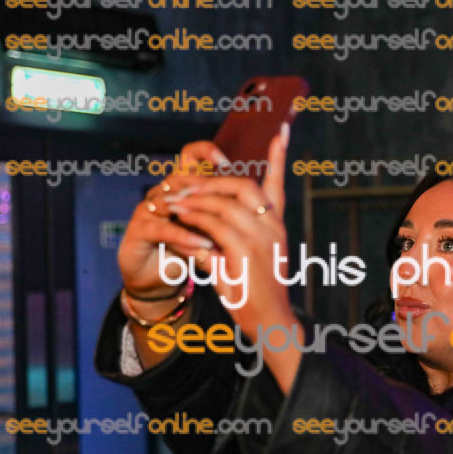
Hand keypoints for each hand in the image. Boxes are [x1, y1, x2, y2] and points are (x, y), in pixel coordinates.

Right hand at [117, 141, 228, 297]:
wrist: (157, 279)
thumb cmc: (190, 250)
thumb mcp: (215, 230)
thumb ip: (232, 214)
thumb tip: (264, 199)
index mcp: (183, 188)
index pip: (190, 155)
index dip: (204, 152)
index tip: (227, 161)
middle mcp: (164, 192)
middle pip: (181, 174)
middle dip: (202, 183)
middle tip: (223, 198)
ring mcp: (148, 209)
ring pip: (170, 198)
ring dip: (196, 212)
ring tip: (217, 224)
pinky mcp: (139, 231)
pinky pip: (162, 229)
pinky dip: (184, 236)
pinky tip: (204, 246)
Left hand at [160, 126, 299, 356]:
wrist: (270, 322)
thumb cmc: (258, 291)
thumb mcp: (254, 257)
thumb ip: (236, 233)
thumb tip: (206, 213)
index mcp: (276, 226)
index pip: (278, 183)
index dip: (278, 157)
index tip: (280, 130)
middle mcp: (271, 228)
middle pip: (241, 186)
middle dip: (207, 182)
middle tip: (183, 186)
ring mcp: (259, 240)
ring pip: (221, 205)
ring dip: (192, 202)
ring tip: (172, 204)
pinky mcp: (243, 256)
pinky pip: (211, 227)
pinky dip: (192, 222)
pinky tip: (180, 222)